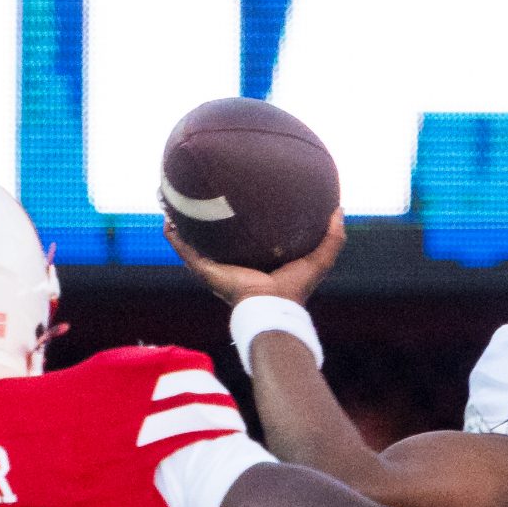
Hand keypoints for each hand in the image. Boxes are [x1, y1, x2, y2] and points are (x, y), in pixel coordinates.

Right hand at [165, 209, 345, 306]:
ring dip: (183, 227)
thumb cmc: (295, 288)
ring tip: (173, 206)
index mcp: (256, 262)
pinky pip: (186, 252)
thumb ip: (333, 236)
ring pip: (194, 244)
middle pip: (215, 240)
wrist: (272, 307)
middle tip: (201, 199)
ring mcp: (217, 269)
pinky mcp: (207, 271)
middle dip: (207, 223)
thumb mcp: (320, 257)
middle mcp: (233, 265)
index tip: (239, 202)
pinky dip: (174, 239)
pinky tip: (166, 222)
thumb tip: (340, 209)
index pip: (246, 241)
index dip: (241, 224)